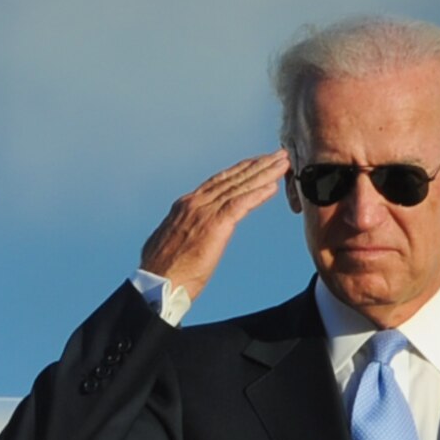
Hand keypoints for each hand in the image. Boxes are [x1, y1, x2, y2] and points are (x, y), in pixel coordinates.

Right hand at [139, 151, 289, 299]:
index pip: (217, 182)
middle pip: (232, 178)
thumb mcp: (169, 243)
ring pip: (240, 186)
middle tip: (277, 155)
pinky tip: (274, 186)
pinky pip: (241, 204)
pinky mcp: (215, 225)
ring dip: (264, 173)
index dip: (239, 171)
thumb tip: (183, 235)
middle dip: (256, 165)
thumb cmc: (163, 273)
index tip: (255, 163)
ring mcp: (205, 212)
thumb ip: (181, 232)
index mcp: (185, 206)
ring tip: (282, 163)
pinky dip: (258, 193)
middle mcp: (195, 203)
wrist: (157, 285)